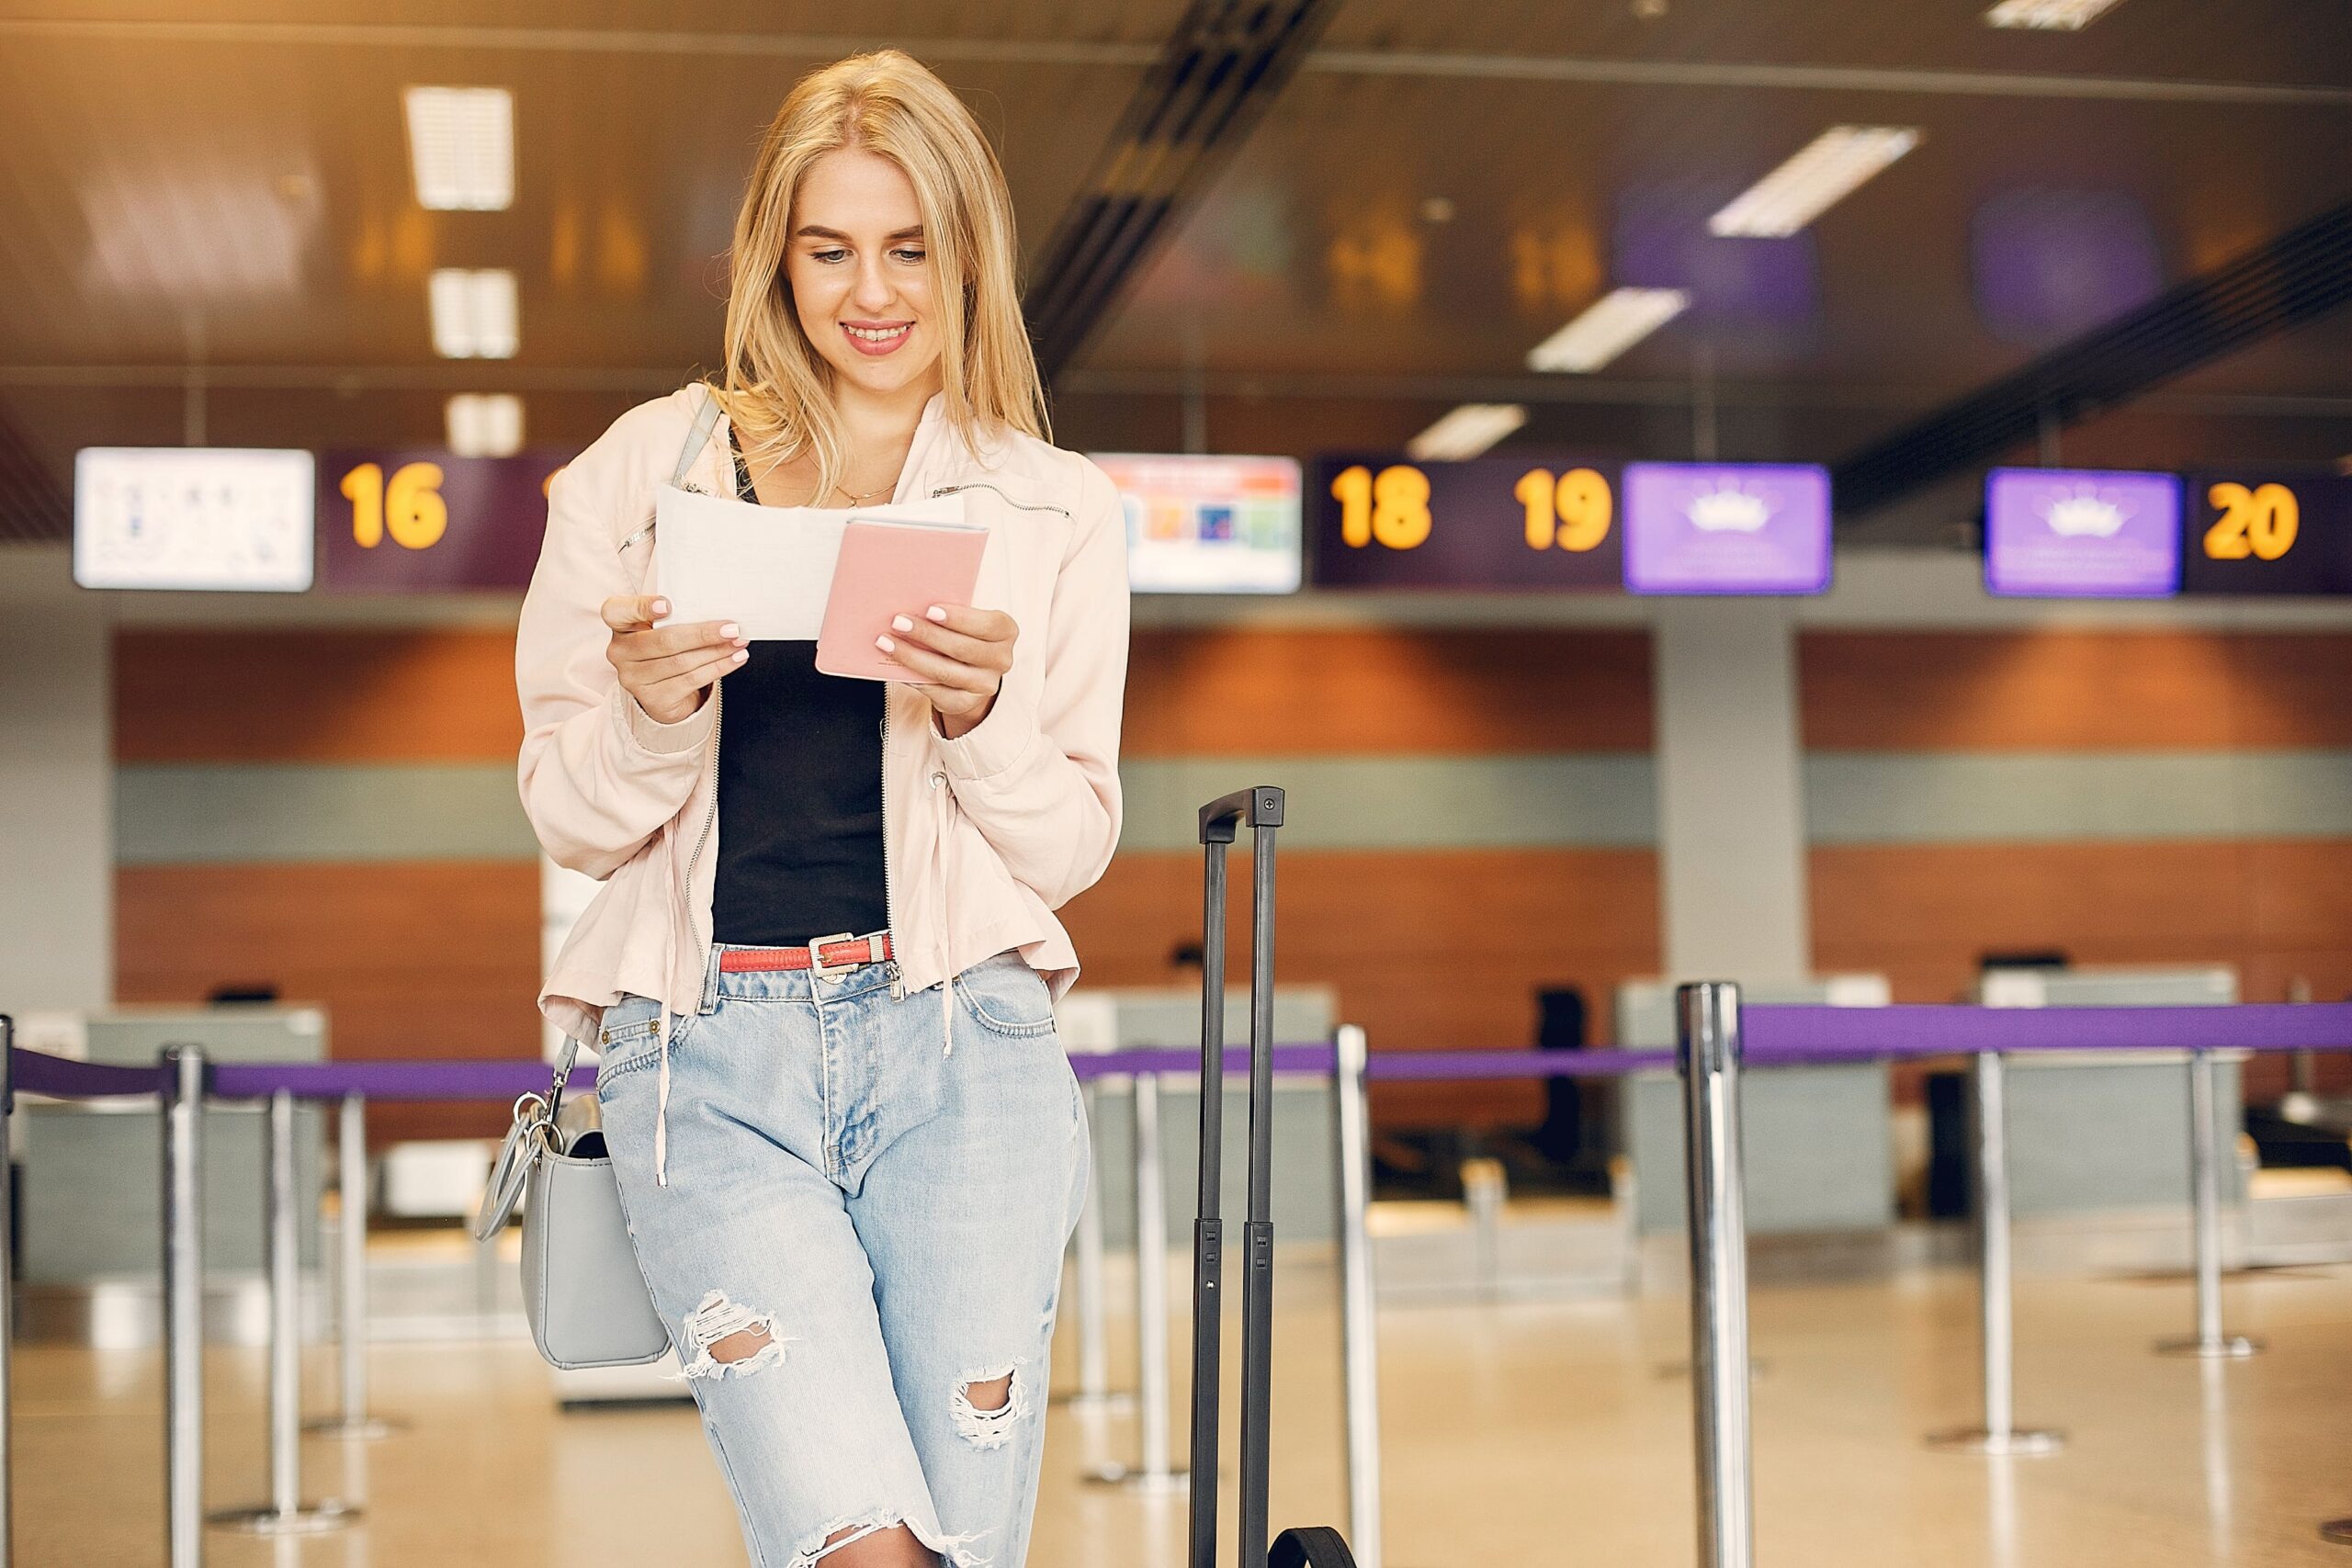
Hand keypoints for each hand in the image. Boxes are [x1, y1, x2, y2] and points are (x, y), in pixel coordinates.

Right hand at [601, 595, 747, 725]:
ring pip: (682, 662)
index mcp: (619, 625)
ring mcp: (633, 678)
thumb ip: (676, 615)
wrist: (663, 689)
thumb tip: (717, 609)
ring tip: (739, 642)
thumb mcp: (661, 626)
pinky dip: (718, 668)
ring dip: (717, 652)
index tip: (668, 605)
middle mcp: (620, 652)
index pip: (616, 611)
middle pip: (664, 641)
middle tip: (732, 628)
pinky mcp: (652, 699)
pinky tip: (735, 659)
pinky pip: (691, 681)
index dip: (641, 607)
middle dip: (703, 634)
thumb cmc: (665, 646)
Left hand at [878, 604, 1016, 738]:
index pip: (987, 625)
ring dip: (912, 656)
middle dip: (927, 634)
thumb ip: (949, 613)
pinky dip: (914, 678)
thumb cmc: (963, 634)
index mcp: (1006, 631)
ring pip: (946, 672)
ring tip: (887, 642)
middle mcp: (1001, 659)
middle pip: (962, 648)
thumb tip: (913, 606)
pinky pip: (936, 692)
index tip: (929, 609)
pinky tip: (896, 668)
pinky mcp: (966, 702)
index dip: (958, 618)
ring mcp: (985, 684)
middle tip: (898, 622)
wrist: (971, 671)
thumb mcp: (966, 620)